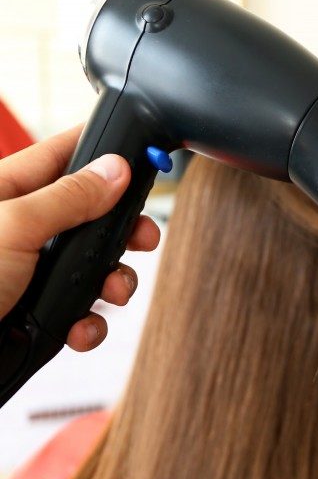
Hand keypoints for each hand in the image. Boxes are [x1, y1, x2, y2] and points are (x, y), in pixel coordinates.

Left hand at [0, 126, 160, 350]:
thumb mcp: (15, 227)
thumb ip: (70, 196)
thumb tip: (114, 169)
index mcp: (8, 193)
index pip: (63, 155)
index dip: (103, 151)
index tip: (142, 154)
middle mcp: (22, 230)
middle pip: (91, 216)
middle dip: (122, 231)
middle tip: (142, 237)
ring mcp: (28, 273)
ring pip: (91, 268)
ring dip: (112, 283)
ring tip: (112, 293)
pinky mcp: (33, 313)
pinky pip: (78, 312)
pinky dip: (88, 324)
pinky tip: (80, 328)